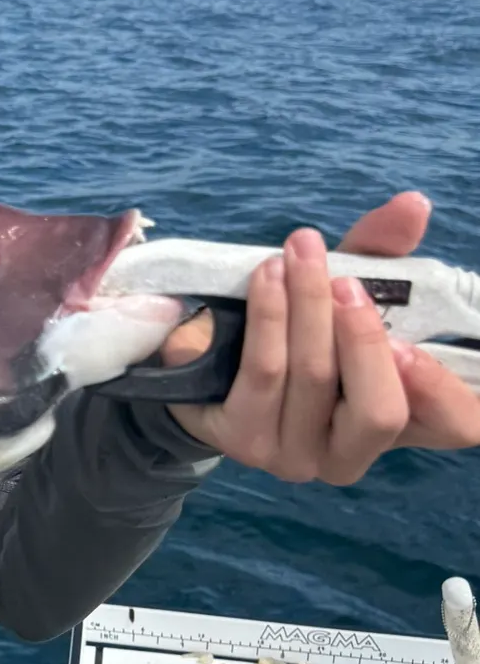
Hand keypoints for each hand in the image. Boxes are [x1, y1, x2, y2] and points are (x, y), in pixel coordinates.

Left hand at [163, 191, 478, 480]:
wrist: (209, 373)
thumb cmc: (302, 333)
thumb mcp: (349, 294)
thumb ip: (384, 257)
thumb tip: (411, 206)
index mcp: (400, 422)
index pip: (457, 425)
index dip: (445, 393)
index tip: (411, 346)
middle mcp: (350, 455)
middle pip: (379, 411)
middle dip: (361, 336)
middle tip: (341, 279)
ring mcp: (296, 457)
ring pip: (314, 380)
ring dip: (306, 307)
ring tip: (296, 255)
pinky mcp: (244, 442)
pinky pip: (263, 374)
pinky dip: (268, 317)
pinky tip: (266, 277)